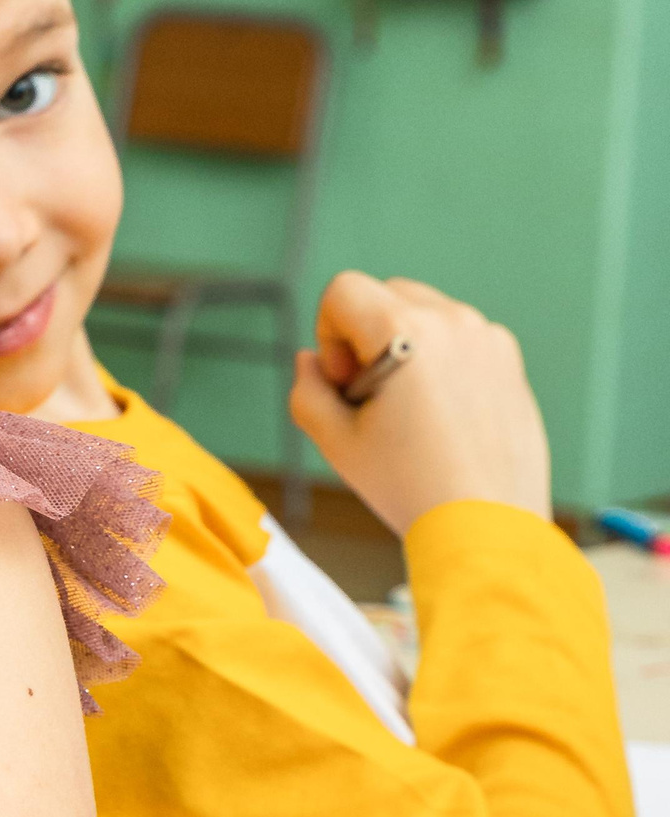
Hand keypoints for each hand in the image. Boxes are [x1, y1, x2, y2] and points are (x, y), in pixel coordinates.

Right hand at [290, 271, 551, 536]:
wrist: (487, 526)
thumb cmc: (413, 487)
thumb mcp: (335, 441)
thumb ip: (306, 389)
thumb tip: (311, 361)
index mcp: (409, 333)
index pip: (342, 290)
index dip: (328, 335)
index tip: (347, 383)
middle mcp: (454, 322)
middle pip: (384, 294)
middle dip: (365, 337)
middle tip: (372, 398)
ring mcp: (489, 339)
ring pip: (423, 314)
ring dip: (403, 347)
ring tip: (409, 410)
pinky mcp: (509, 361)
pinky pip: (459, 339)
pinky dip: (440, 362)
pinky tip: (440, 416)